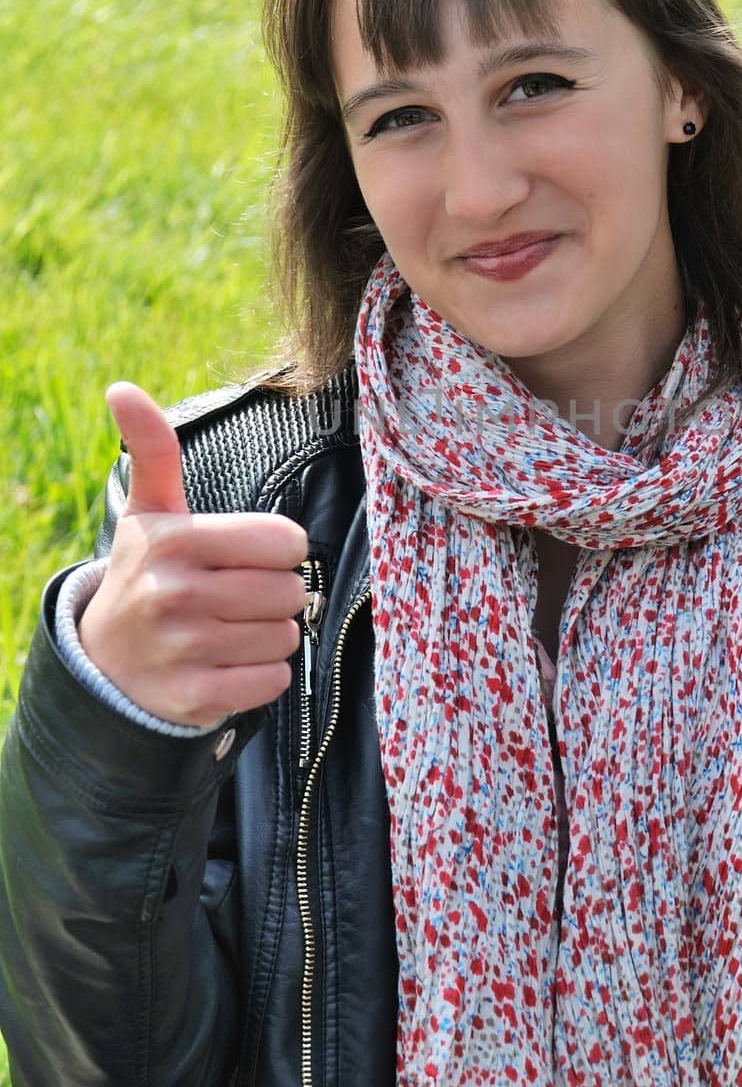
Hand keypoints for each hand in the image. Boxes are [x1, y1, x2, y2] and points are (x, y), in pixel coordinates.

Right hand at [79, 383, 308, 726]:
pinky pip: (273, 680)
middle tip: (237, 595)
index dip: (278, 548)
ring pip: (286, 636)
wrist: (105, 663)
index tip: (248, 555)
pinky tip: (229, 662)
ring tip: (230, 628)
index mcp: (176, 541)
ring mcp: (185, 650)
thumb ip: (152, 450)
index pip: (286, 540)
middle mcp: (176, 595)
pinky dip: (262, 674)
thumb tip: (121, 388)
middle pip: (292, 590)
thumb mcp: (149, 513)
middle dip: (276, 593)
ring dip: (269, 634)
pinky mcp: (195, 698)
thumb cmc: (146, 574)